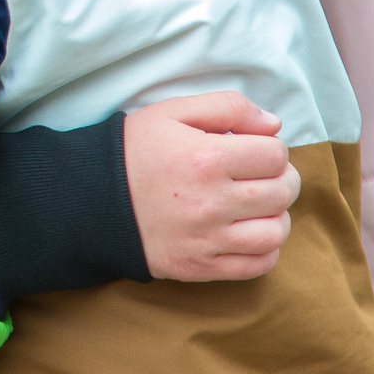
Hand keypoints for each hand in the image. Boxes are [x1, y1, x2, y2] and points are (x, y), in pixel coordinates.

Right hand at [124, 91, 300, 280]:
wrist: (91, 199)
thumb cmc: (134, 150)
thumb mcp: (172, 111)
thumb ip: (227, 107)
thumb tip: (274, 125)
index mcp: (208, 157)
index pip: (276, 154)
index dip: (271, 148)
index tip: (254, 150)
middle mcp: (212, 201)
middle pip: (282, 192)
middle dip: (281, 178)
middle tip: (261, 175)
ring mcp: (208, 238)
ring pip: (276, 232)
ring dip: (276, 215)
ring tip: (258, 205)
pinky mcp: (201, 267)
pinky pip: (257, 265)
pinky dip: (265, 250)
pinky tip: (248, 232)